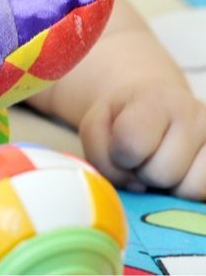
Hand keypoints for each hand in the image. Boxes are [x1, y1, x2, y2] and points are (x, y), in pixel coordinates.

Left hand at [79, 79, 205, 199]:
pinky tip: (179, 173)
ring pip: (190, 190)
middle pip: (161, 174)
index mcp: (154, 100)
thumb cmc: (122, 118)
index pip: (131, 144)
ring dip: (168, 186)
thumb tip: (138, 187)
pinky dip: (187, 192)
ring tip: (161, 163)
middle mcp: (194, 114)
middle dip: (143, 173)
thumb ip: (102, 158)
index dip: (118, 156)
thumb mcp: (96, 128)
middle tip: (142, 157)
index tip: (120, 148)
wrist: (156, 102)